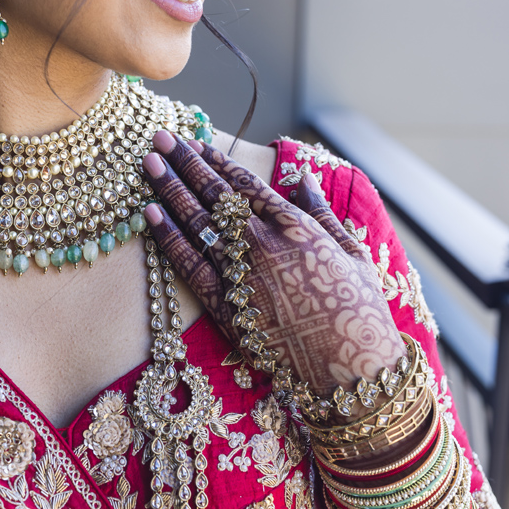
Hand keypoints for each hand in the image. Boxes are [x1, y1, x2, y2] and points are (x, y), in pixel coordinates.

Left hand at [142, 132, 405, 404]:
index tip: (194, 141)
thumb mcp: (352, 252)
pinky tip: (151, 213)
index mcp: (295, 226)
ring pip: (195, 223)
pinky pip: (189, 266)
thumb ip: (322, 212)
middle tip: (159, 137)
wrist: (351, 371)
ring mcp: (240, 275)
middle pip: (213, 194)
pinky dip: (168, 237)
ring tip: (148, 163)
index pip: (244, 183)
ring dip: (169, 189)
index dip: (215, 160)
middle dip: (184, 162)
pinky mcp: (225, 308)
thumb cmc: (360, 312)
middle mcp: (262, 244)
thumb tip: (302, 177)